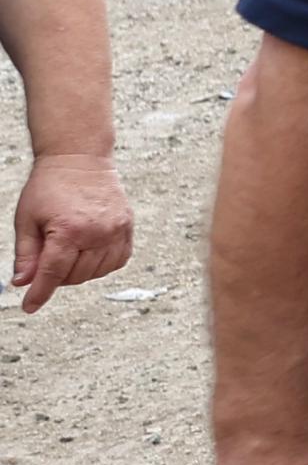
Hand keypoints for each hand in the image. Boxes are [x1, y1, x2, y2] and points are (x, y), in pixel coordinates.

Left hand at [14, 146, 131, 308]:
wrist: (80, 159)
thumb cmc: (50, 185)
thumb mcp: (27, 219)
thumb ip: (26, 254)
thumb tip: (23, 282)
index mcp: (69, 230)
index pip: (52, 273)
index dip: (39, 293)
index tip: (30, 306)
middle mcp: (97, 232)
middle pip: (75, 275)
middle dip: (57, 277)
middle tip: (45, 263)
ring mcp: (116, 230)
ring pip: (97, 272)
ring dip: (79, 272)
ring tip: (67, 255)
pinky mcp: (127, 227)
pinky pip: (118, 261)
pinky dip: (102, 265)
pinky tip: (89, 254)